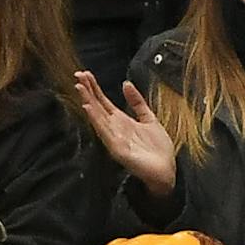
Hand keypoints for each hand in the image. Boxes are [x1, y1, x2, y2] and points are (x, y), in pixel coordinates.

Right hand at [76, 69, 177, 195]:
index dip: (95, 87)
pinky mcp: (117, 149)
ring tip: (79, 87)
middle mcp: (114, 129)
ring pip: (98, 117)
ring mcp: (114, 139)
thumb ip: (137, 102)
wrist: (166, 170)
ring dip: (88, 101)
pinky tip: (89, 109)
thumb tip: (126, 83)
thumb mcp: (149, 118)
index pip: (104, 101)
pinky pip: (104, 132)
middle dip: (88, 91)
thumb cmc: (158, 149)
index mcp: (121, 121)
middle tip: (77, 74)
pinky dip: (96, 120)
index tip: (85, 74)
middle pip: (98, 106)